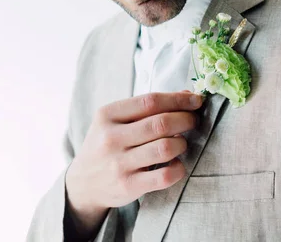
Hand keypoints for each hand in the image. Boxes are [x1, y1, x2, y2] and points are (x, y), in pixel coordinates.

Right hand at [64, 91, 202, 236]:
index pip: (150, 101)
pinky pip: (165, 176)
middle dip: (186, 119)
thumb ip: (149, 107)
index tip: (196, 100)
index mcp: (107, 115)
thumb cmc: (108, 144)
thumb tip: (188, 95)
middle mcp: (111, 138)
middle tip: (193, 121)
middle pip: (161, 123)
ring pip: (166, 148)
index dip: (178, 99)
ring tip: (181, 143)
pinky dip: (179, 168)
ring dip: (182, 143)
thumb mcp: (117, 120)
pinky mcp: (128, 186)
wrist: (83, 183)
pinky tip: (176, 164)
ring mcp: (118, 164)